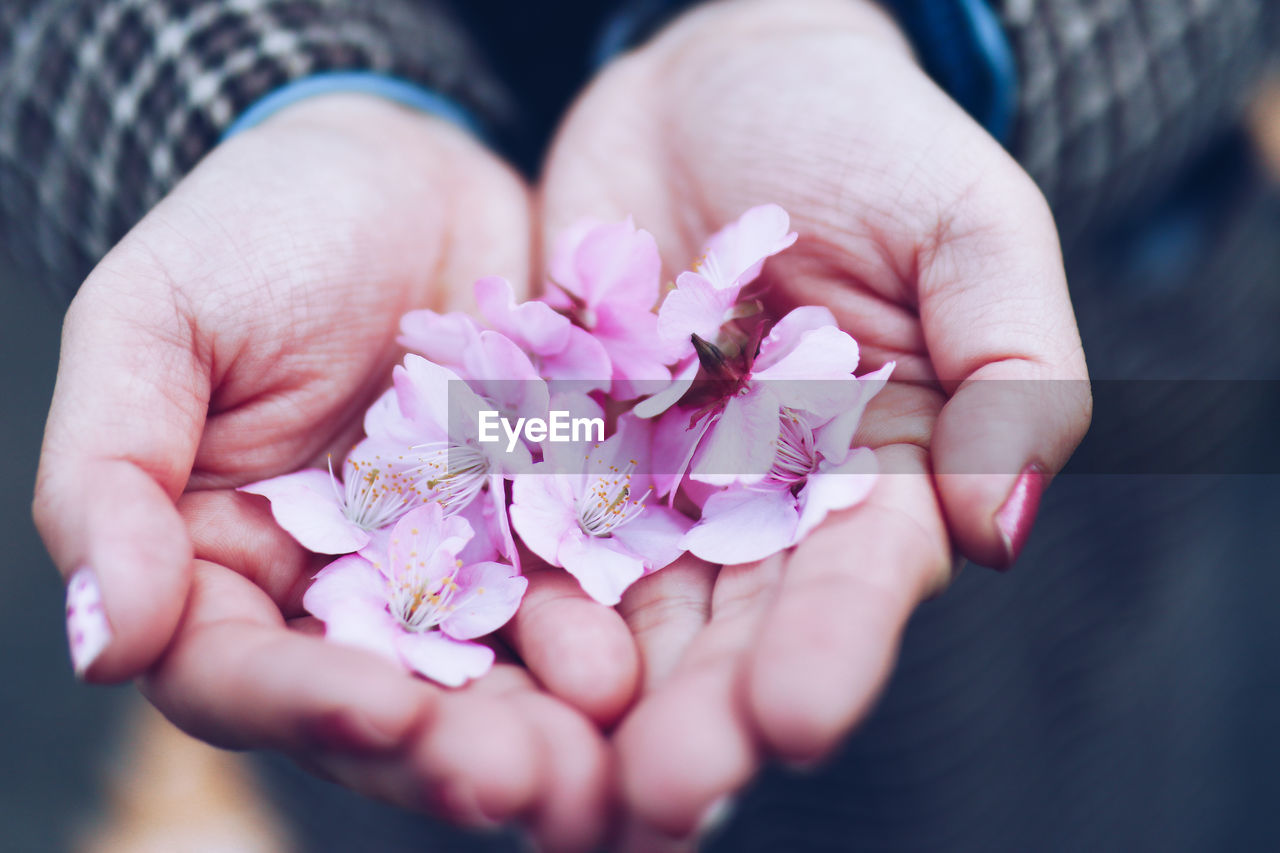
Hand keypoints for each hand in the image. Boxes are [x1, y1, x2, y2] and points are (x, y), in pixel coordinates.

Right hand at [33, 95, 617, 850]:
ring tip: (613, 762)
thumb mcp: (153, 325)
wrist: (399, 167)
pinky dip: (621, 636)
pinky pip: (588, 595)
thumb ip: (110, 473)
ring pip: (501, 676)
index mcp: (228, 568)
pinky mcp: (552, 529)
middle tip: (534, 783)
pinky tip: (663, 665)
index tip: (384, 713)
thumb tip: (107, 636)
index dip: (311, 704)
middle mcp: (348, 593)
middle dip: (459, 753)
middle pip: (393, 707)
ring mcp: (461, 569)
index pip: (249, 675)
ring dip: (556, 730)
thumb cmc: (253, 231)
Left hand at [538, 0, 1090, 841]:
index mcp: (875, 479)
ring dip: (586, 697)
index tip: (796, 718)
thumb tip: (1002, 529)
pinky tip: (455, 661)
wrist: (715, 78)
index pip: (859, 585)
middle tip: (657, 798)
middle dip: (697, 716)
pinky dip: (492, 594)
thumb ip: (1012, 367)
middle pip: (729, 630)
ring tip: (545, 778)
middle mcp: (757, 510)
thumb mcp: (966, 224)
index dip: (832, 651)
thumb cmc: (864, 134)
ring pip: (618, 612)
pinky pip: (518, 529)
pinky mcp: (554, 454)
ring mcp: (649, 490)